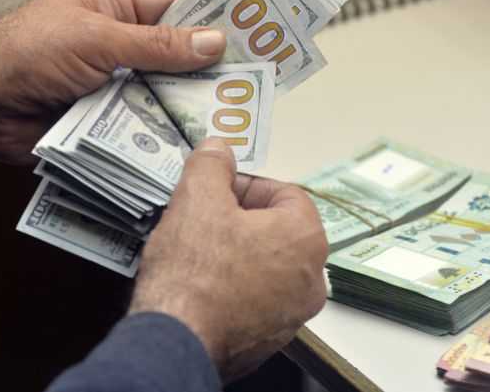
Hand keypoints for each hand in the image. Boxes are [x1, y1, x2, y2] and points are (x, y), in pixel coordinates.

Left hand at [0, 0, 225, 164]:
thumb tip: (212, 41)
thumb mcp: (98, 38)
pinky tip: (189, 142)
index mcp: (111, 7)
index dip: (206, 26)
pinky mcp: (106, 120)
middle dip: (200, 74)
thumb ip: (157, 44)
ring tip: (223, 118)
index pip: (171, 12)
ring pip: (160, 95)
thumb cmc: (26, 54)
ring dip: (182, 107)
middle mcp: (115, 45)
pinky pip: (143, 125)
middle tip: (241, 89)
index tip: (243, 43)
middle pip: (171, 58)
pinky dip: (161, 133)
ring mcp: (111, 84)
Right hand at [129, 138, 328, 382]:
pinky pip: (256, 299)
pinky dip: (235, 288)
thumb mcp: (197, 198)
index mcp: (306, 237)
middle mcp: (311, 278)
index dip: (247, 185)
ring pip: (268, 266)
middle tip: (206, 218)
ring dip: (239, 253)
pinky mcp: (270, 338)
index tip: (219, 189)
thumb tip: (218, 148)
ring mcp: (293, 313)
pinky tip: (203, 285)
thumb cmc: (194, 273)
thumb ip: (212, 164)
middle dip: (242, 219)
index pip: (285, 192)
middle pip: (278, 230)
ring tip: (201, 252)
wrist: (177, 341)